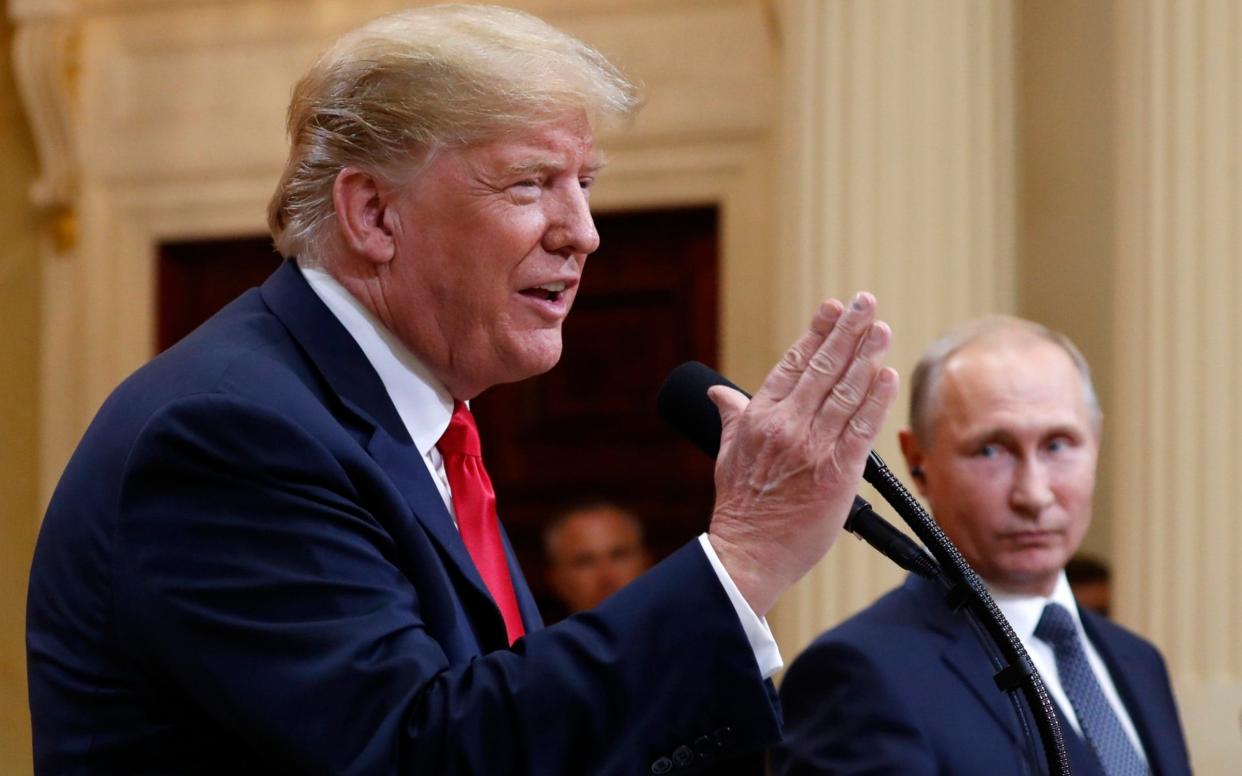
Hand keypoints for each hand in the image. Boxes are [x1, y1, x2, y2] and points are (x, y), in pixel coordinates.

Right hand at [707, 293, 898, 615]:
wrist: (750, 553)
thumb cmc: (740, 507)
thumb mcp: (725, 453)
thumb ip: (730, 416)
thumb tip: (718, 393)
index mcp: (759, 417)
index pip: (792, 363)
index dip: (816, 333)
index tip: (833, 308)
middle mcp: (787, 426)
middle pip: (823, 368)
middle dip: (847, 331)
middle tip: (865, 303)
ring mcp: (814, 447)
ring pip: (846, 391)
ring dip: (866, 357)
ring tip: (881, 329)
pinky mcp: (839, 472)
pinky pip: (862, 427)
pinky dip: (876, 398)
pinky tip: (887, 375)